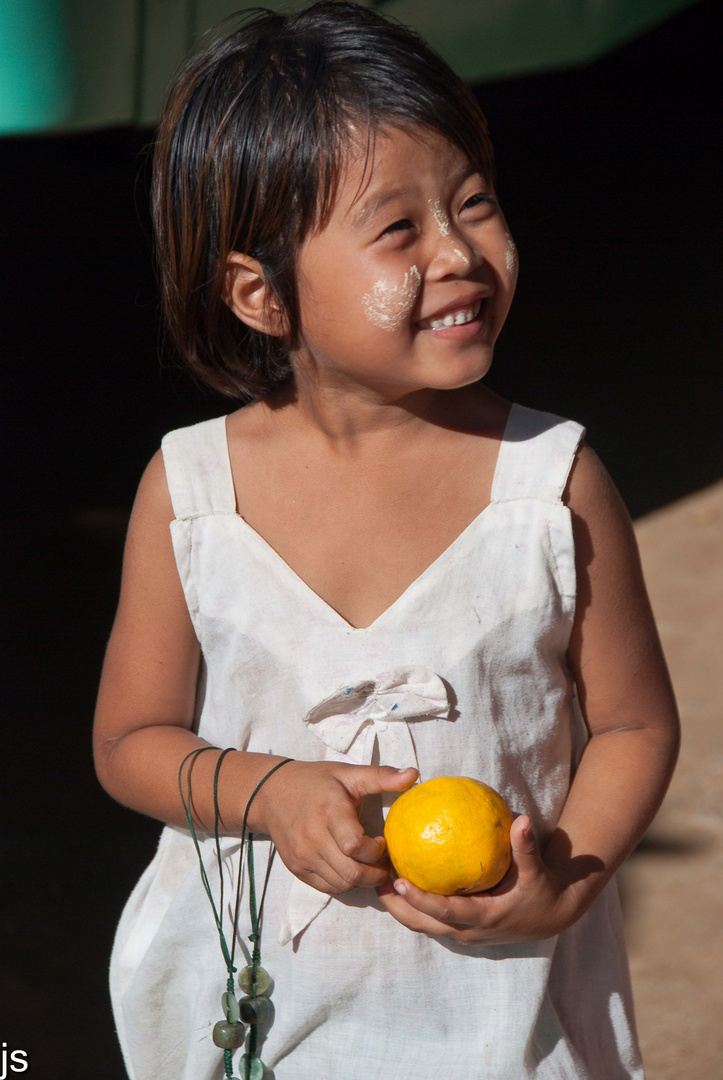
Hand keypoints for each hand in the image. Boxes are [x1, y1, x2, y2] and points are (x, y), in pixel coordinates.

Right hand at [256, 761, 417, 895]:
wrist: (272, 793)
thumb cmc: (317, 781)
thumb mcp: (348, 773)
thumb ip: (381, 776)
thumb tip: (414, 774)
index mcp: (328, 811)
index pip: (354, 846)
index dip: (375, 850)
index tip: (382, 840)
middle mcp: (312, 837)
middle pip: (352, 873)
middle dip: (375, 873)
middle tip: (384, 861)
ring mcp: (303, 856)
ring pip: (342, 885)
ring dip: (362, 880)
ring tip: (369, 864)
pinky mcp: (297, 868)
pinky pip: (328, 887)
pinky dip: (345, 883)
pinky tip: (351, 867)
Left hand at [376, 816, 600, 943]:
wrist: (552, 915)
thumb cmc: (542, 890)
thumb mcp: (537, 870)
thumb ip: (526, 846)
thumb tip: (521, 820)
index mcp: (483, 918)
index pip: (444, 912)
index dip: (419, 900)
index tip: (398, 881)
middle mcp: (469, 931)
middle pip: (423, 925)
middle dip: (397, 908)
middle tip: (375, 882)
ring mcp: (464, 933)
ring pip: (424, 926)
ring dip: (401, 909)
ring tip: (380, 882)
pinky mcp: (463, 929)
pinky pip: (432, 919)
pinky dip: (415, 906)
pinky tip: (403, 880)